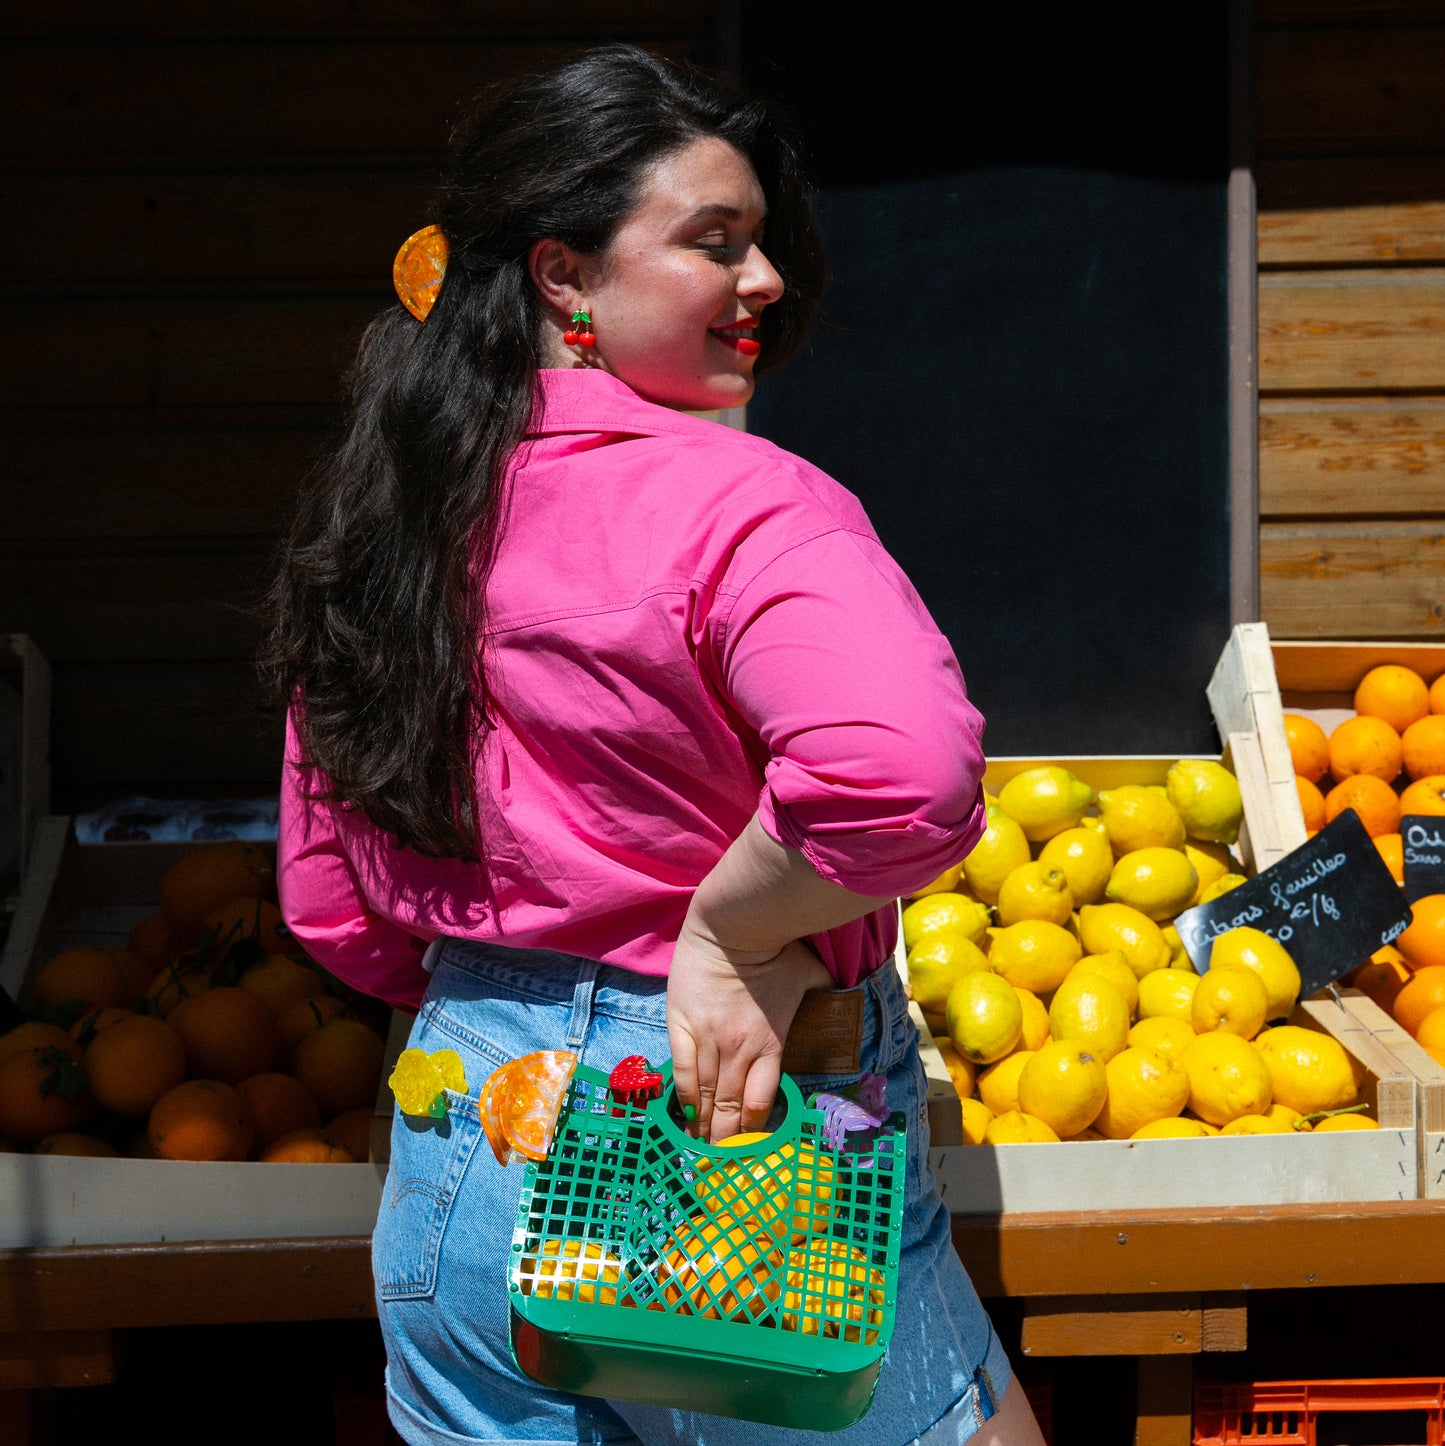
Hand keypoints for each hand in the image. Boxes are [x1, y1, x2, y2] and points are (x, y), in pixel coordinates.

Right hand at [667, 923, 832, 1143]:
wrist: (734, 924)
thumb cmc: (778, 948)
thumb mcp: (813, 975)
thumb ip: (828, 996)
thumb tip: (850, 997)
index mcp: (771, 1044)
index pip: (761, 1100)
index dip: (755, 1127)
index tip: (753, 1144)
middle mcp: (738, 1049)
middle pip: (730, 1106)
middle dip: (726, 1138)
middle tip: (723, 1160)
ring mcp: (707, 1038)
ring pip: (704, 1094)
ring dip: (703, 1123)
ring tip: (701, 1145)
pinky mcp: (681, 1024)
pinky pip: (681, 1070)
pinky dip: (683, 1096)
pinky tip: (684, 1114)